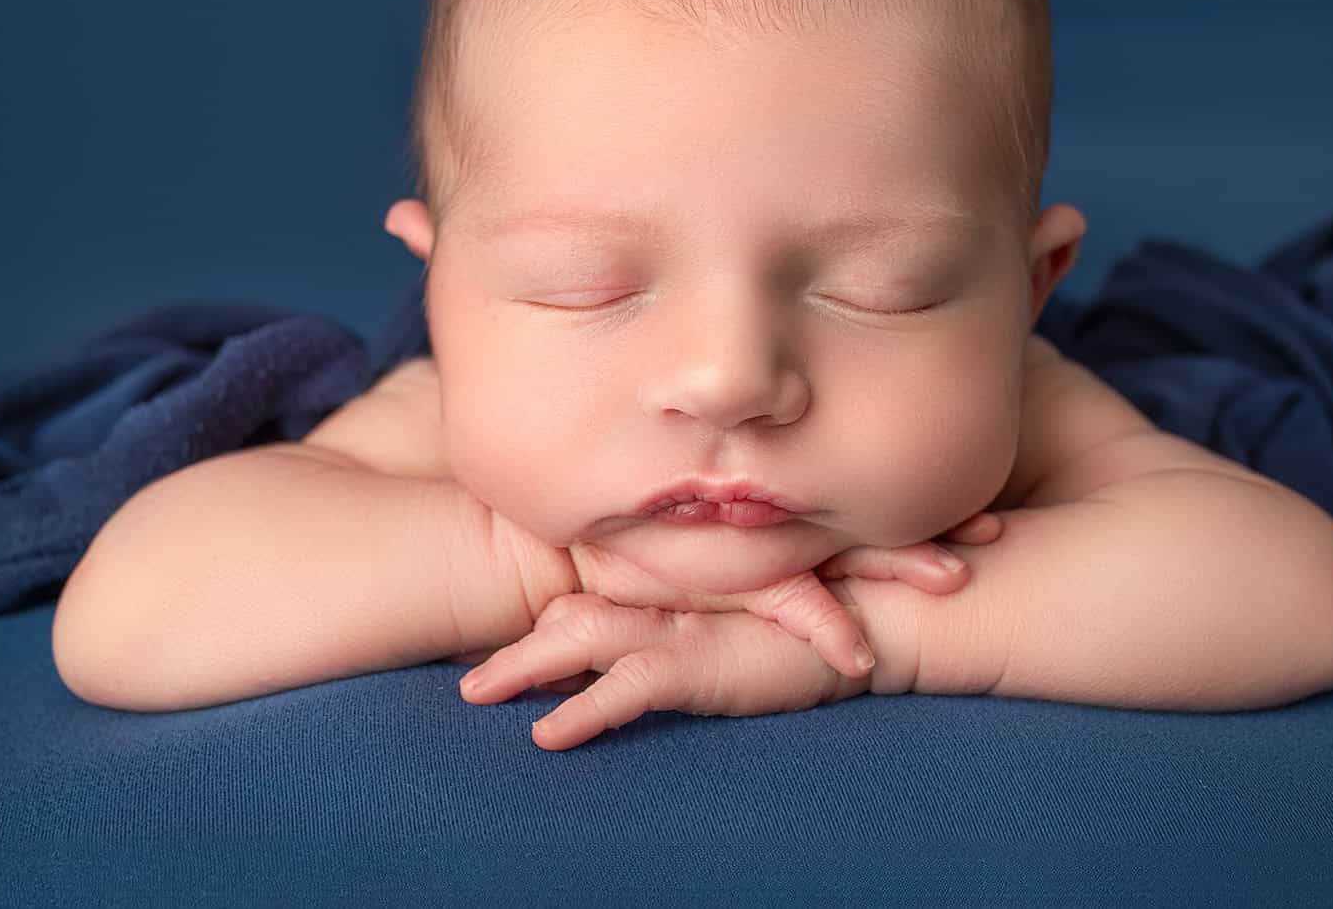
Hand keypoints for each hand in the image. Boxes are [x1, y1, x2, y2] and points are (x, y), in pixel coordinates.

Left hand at [458, 592, 868, 750]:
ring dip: (523, 666)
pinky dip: (583, 710)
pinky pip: (626, 687)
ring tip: (472, 692)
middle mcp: (668, 605)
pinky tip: (546, 734)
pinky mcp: (699, 661)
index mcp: (674, 597)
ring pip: (582, 639)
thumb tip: (665, 662)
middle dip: (513, 645)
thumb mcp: (752, 630)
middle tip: (461, 676)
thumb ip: (709, 635)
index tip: (496, 650)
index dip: (541, 622)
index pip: (592, 601)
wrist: (871, 620)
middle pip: (570, 613)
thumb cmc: (819, 625)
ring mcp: (680, 628)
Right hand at [565, 508, 1006, 680]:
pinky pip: (788, 604)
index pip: (869, 497)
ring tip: (955, 579)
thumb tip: (847, 499)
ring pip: (845, 552)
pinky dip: (826, 629)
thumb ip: (775, 512)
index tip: (994, 506)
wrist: (575, 543)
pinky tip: (859, 656)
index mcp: (792, 503)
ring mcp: (761, 547)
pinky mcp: (728, 581)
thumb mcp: (722, 520)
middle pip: (873, 515)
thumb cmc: (649, 528)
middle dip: (936, 524)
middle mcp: (784, 519)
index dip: (930, 500)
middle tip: (998, 527)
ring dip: (899, 564)